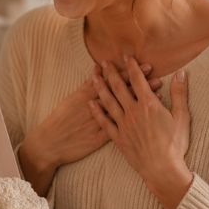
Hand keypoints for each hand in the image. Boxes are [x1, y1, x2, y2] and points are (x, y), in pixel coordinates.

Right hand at [20, 63, 162, 194]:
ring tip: (158, 87)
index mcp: (87, 95)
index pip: (112, 80)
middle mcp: (96, 107)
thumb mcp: (71, 100)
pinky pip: (123, 124)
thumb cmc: (59, 121)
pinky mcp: (102, 137)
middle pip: (122, 91)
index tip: (141, 64)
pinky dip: (137, 116)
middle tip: (154, 71)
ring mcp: (101, 121)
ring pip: (125, 107)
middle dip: (139, 81)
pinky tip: (148, 111)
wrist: (50, 143)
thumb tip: (98, 70)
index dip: (128, 72)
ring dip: (142, 96)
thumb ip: (87, 86)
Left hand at [89, 57, 192, 208]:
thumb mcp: (182, 117)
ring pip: (109, 101)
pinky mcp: (118, 137)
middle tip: (104, 61)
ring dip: (100, 87)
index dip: (132, 67)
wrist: (162, 169)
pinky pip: (104, 122)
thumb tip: (182, 73)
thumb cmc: (175, 144)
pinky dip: (97, 111)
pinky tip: (91, 103)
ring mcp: (123, 124)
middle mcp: (133, 111)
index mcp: (149, 105)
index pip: (138, 80)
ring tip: (93, 76)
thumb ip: (180, 93)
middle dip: (112, 73)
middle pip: (119, 88)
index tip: (126, 56)